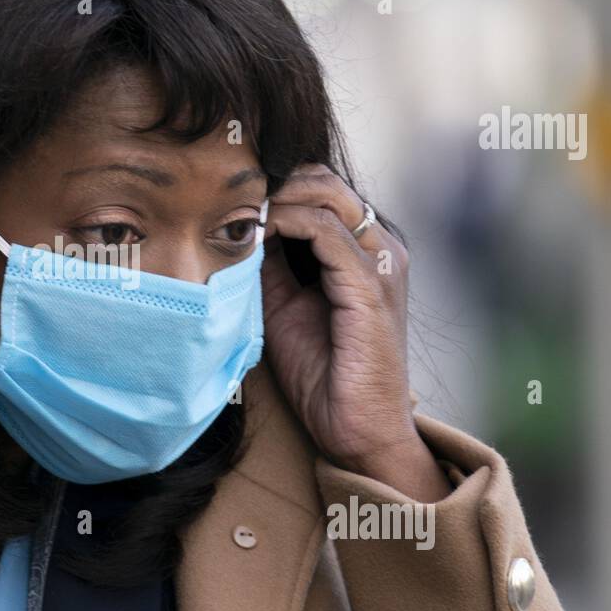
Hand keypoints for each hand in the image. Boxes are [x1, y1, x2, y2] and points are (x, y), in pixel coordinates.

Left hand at [261, 164, 443, 497]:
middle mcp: (381, 247)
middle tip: (228, 200)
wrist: (357, 430)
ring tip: (236, 214)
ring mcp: (382, 263)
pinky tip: (255, 235)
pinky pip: (326, 232)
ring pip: (327, 194)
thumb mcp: (284, 306)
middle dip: (273, 182)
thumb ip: (270, 266)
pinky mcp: (372, 286)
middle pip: (323, 180)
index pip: (320, 189)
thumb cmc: (323, 375)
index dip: (274, 185)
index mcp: (365, 250)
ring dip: (275, 198)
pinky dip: (285, 223)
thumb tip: (238, 228)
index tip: (228, 198)